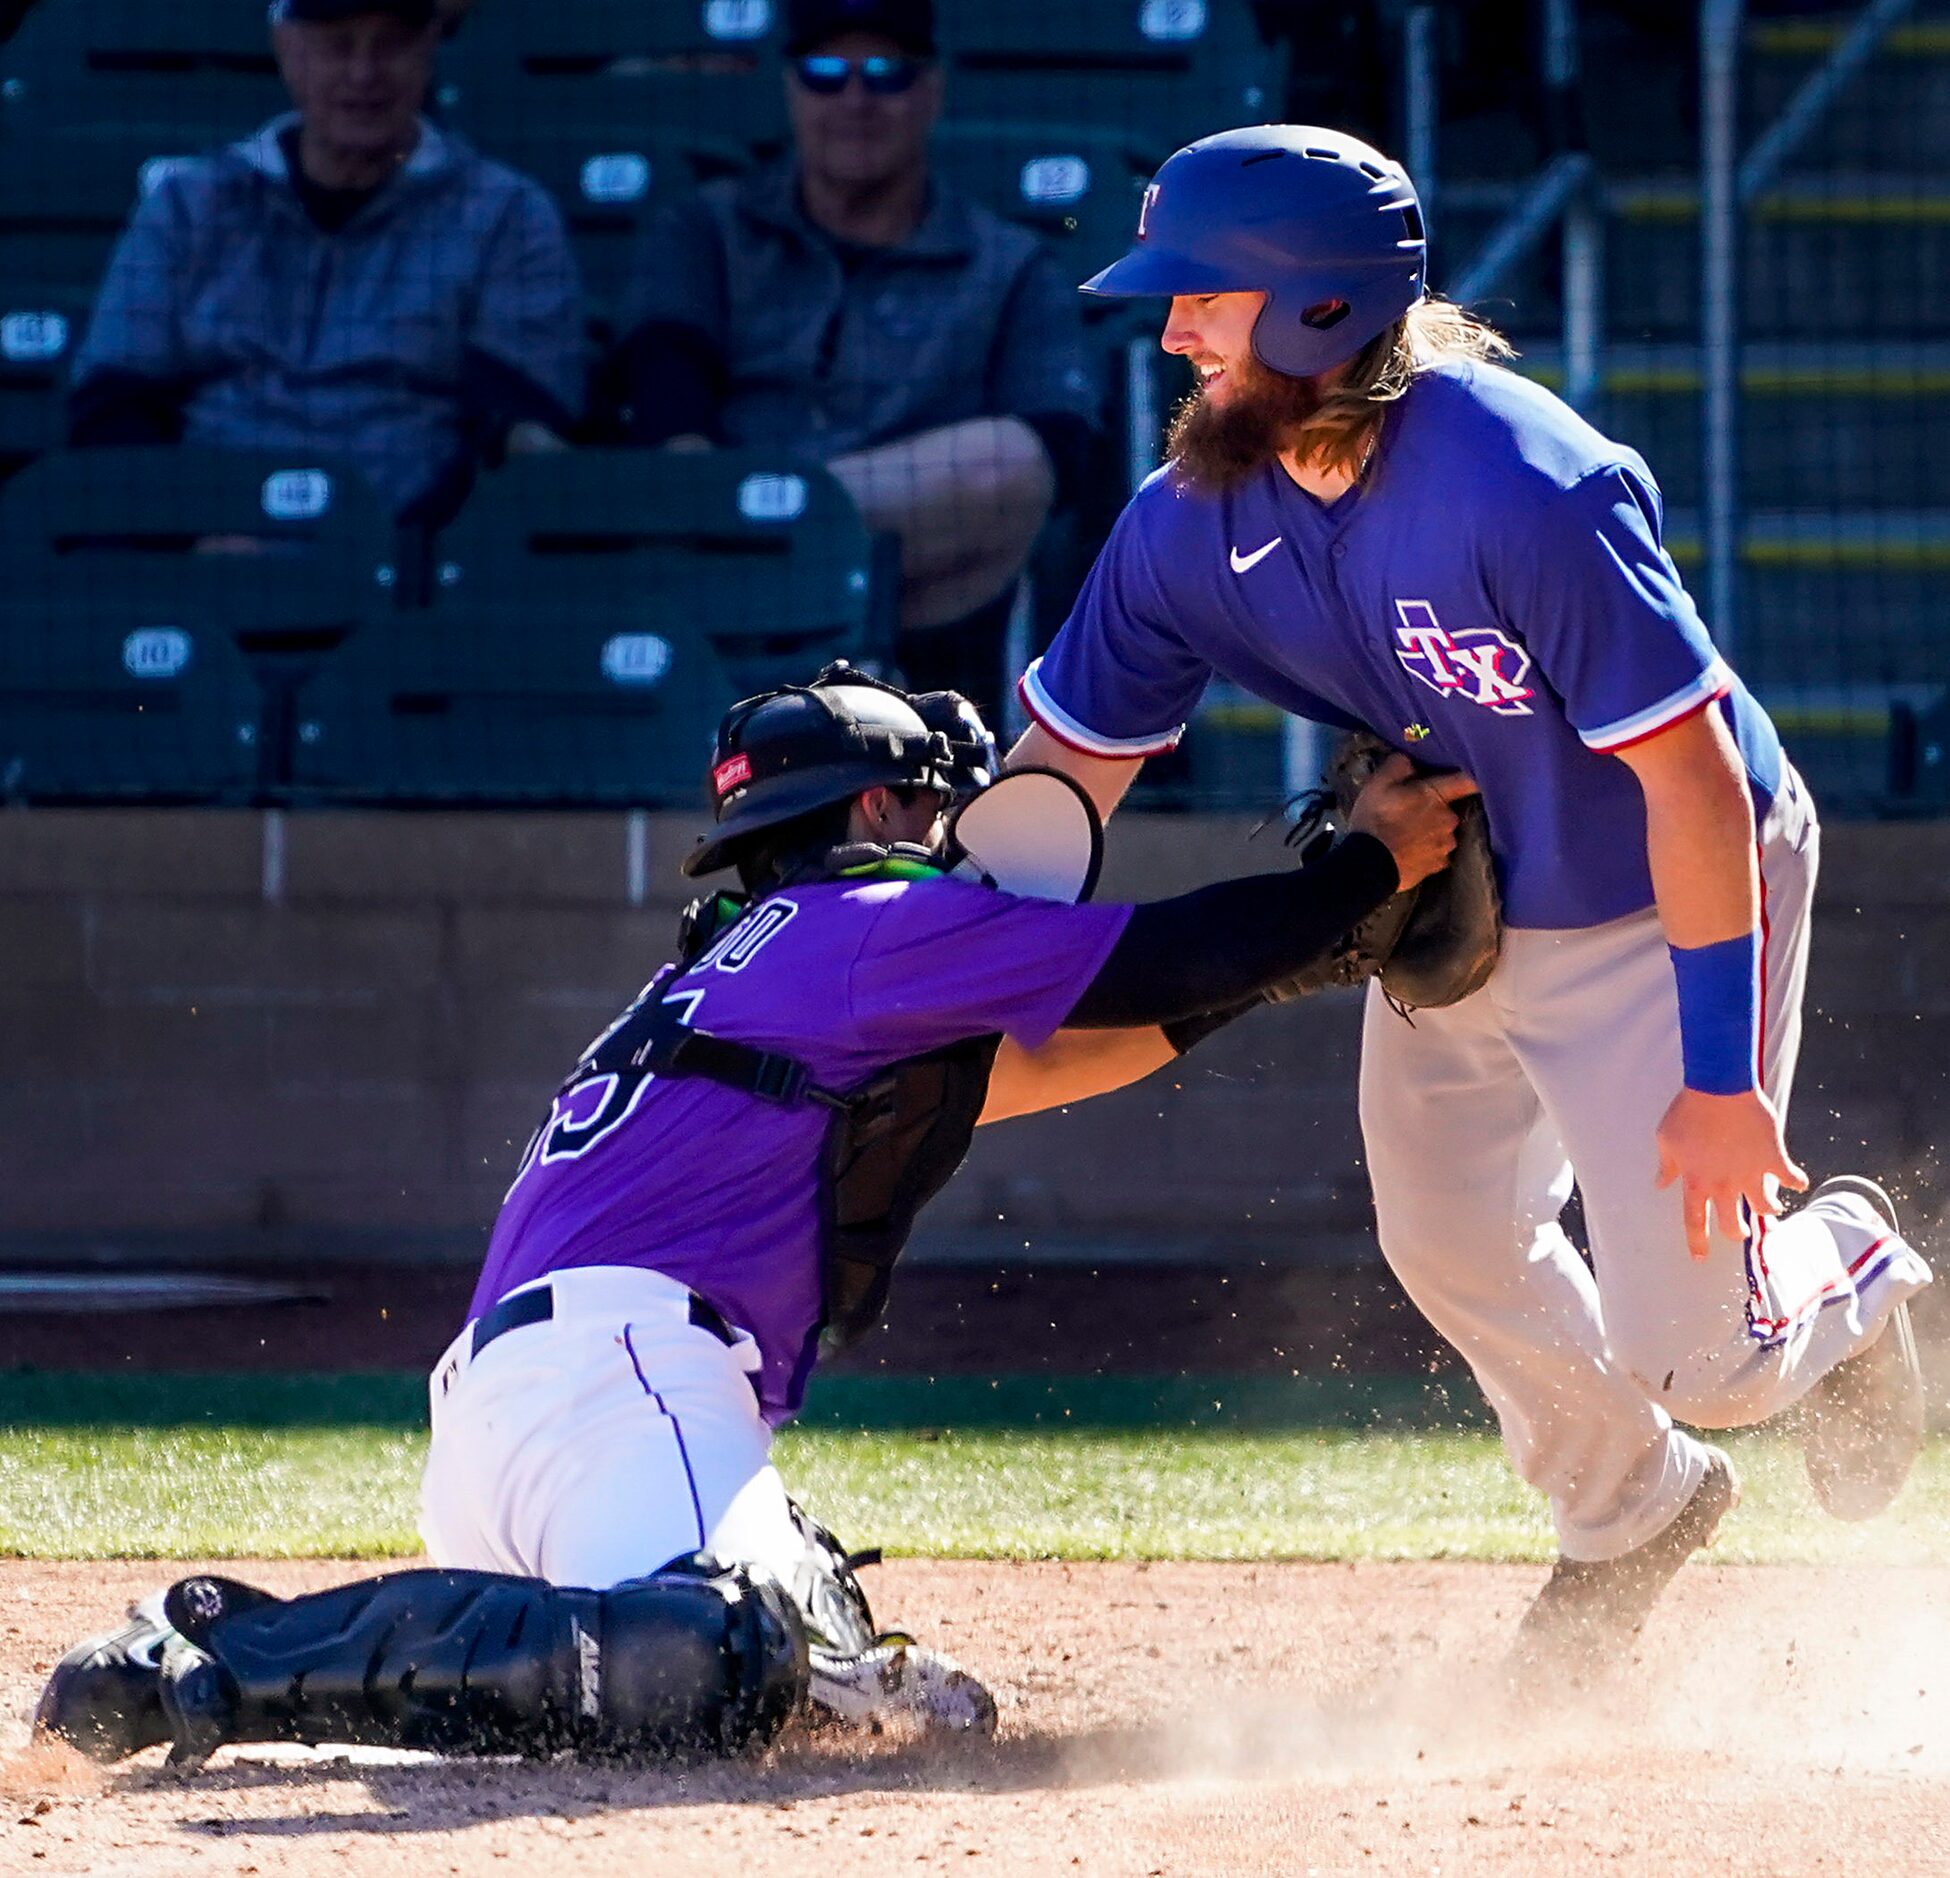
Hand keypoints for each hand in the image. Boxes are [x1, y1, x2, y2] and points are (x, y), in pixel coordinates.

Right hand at [1348, 754, 1479, 890]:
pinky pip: (1438, 854)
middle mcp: (1449, 820)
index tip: (1463, 779)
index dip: (1467, 779)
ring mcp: (1446, 845)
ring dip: (1432, 832)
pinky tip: (1411, 853)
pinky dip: (1428, 852)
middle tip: (1412, 814)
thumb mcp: (1377, 785)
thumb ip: (1397, 767)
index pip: (1466, 782)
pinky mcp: (1438, 866)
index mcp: (1436, 796)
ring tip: (1409, 837)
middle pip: (1450, 809)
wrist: (1370, 866)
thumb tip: (1409, 760)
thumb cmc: (1375, 820)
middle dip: (1435, 810)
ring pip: (1444, 833)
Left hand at [1655, 1085, 1808, 1261]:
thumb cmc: (1688, 1111)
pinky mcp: (1773, 1158)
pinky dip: (1796, 1181)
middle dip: (1737, 1232)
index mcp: (1695, 1181)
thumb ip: (1667, 1166)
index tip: (1699, 1258)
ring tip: (1771, 1208)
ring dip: (1769, 1210)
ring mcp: (1751, 1173)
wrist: (1720, 1088)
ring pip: (1766, 1208)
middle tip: (1740, 1232)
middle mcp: (1724, 1184)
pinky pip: (1791, 1177)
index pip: (1694, 1221)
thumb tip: (1660, 1184)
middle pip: (1732, 1223)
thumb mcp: (1666, 1139)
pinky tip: (1797, 1181)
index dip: (1697, 1242)